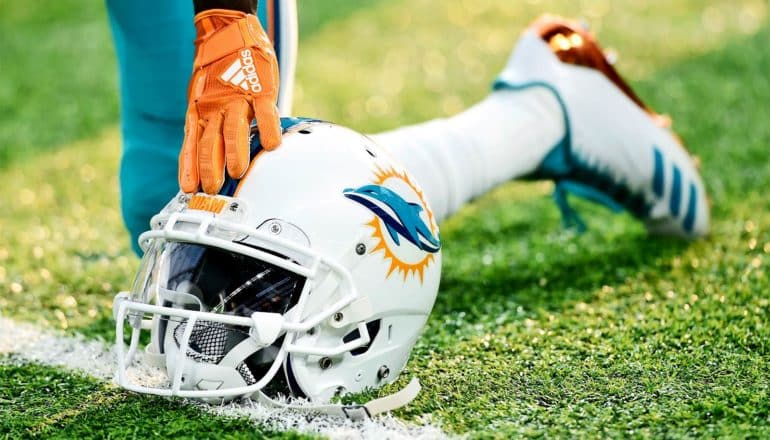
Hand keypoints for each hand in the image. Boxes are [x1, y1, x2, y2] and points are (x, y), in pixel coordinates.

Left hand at [179, 9, 280, 193]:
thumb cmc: (218, 70)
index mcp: (200, 112)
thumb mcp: (201, 99)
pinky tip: (271, 145)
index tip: (189, 189)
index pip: (192, 145)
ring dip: (235, 152)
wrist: (228, 31)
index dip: (190, 167)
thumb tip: (202, 158)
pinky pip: (265, 112)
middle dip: (210, 167)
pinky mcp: (260, 89)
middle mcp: (216, 108)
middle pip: (210, 142)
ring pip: (234, 129)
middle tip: (213, 187)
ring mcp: (238, 99)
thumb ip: (204, 126)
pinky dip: (268, 129)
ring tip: (238, 171)